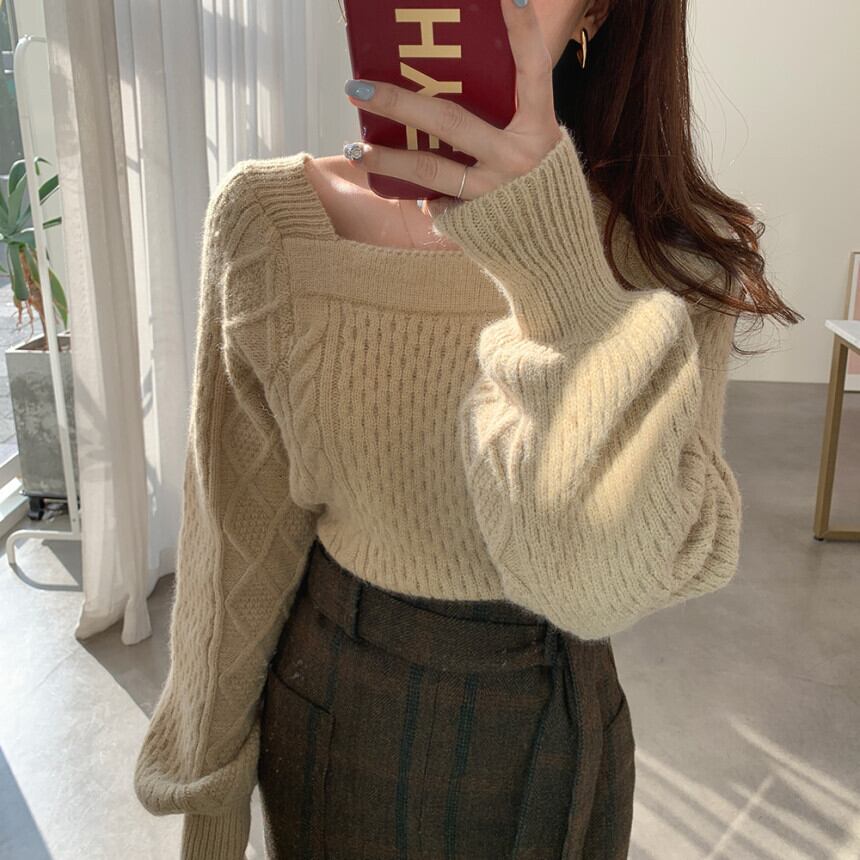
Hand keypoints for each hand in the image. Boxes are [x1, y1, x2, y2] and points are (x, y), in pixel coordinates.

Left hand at [342, 0, 563, 218]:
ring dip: (387, 158)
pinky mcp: (476, 221)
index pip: (533, 70)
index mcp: (540, 129)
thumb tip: (450, 90)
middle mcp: (519, 158)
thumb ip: (509, 118)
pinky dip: (423, 199)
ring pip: (430, 169)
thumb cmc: (542, 189)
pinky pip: (439, 204)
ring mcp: (495, 191)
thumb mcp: (537, 145)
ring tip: (354, 150)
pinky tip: (408, 197)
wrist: (551, 252)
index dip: (523, 30)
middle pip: (450, 121)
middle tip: (357, 88)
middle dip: (398, 102)